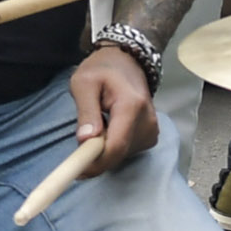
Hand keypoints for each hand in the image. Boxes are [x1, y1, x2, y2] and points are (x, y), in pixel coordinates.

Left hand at [71, 44, 159, 166]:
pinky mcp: (151, 135)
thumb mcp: (84, 83)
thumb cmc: (102, 69)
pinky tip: (109, 128)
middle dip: (96, 157)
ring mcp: (152, 130)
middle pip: (119, 154)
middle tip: (79, 144)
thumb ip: (85, 110)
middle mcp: (147, 121)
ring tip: (97, 125)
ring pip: (122, 155)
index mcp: (131, 106)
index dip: (96, 162)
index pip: (116, 146)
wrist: (127, 62)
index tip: (77, 169)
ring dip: (104, 150)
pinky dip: (113, 146)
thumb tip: (86, 140)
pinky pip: (127, 151)